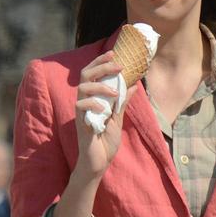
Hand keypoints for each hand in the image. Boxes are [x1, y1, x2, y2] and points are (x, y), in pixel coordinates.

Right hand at [73, 51, 135, 179]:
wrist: (99, 163)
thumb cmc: (105, 143)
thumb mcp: (118, 119)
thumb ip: (123, 102)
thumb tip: (134, 84)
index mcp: (93, 99)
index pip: (92, 74)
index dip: (100, 62)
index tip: (113, 53)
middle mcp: (85, 102)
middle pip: (84, 75)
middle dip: (100, 66)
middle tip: (117, 65)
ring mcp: (81, 112)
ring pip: (82, 88)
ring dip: (100, 86)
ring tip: (116, 92)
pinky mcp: (80, 122)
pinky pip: (81, 106)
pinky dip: (94, 104)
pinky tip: (105, 109)